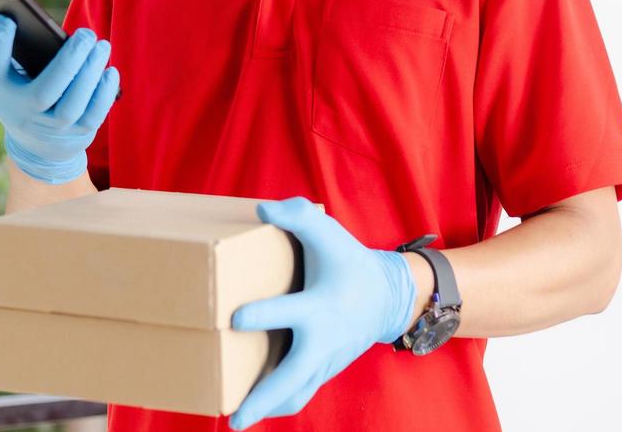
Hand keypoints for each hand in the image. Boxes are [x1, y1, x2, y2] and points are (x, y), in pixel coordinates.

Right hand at [0, 14, 119, 183]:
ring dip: (90, 74)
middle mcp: (25, 117)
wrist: (36, 148)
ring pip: (73, 106)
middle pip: (45, 92)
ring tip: (102, 46)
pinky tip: (110, 71)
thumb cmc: (19, 97)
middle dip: (68, 61)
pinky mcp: (78, 135)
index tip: (7, 20)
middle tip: (86, 34)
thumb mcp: (3, 77)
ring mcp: (53, 131)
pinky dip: (104, 93)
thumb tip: (1, 12)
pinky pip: (94, 116)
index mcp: (3, 94)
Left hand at [228, 197, 415, 429]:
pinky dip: (279, 403)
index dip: (263, 314)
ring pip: (295, 393)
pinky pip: (300, 393)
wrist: (387, 297)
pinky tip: (254, 410)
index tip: (234, 318)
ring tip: (236, 421)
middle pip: (291, 376)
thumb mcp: (326, 232)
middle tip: (233, 417)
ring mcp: (325, 360)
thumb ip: (296, 217)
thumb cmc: (348, 260)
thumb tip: (262, 210)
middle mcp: (322, 339)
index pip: (289, 312)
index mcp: (319, 305)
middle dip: (262, 398)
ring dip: (267, 408)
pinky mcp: (324, 370)